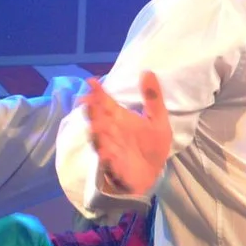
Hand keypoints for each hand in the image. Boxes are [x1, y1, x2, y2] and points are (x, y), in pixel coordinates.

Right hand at [86, 74, 172, 199]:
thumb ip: (153, 98)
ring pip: (99, 139)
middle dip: (92, 112)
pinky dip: (106, 157)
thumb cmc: (151, 145)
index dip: (98, 93)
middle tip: (87, 102)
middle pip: (98, 119)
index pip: (106, 102)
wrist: (152, 173)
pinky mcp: (114, 165)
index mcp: (120, 118)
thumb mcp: (157, 120)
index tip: (91, 82)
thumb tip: (148, 72)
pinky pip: (107, 161)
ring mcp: (110, 147)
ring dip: (97, 133)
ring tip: (95, 126)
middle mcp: (111, 131)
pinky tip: (107, 153)